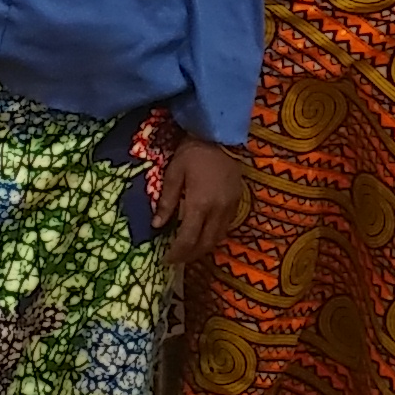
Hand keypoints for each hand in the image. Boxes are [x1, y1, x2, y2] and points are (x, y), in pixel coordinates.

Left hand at [165, 141, 249, 259]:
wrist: (219, 135)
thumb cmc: (192, 152)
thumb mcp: (173, 173)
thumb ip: (167, 201)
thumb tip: (157, 225)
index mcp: (200, 204)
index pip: (188, 239)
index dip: (177, 253)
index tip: (166, 259)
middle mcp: (218, 210)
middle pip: (205, 244)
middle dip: (190, 255)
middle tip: (176, 258)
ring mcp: (231, 207)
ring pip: (218, 238)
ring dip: (203, 248)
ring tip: (188, 250)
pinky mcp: (238, 201)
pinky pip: (225, 227)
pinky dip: (213, 236)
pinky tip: (203, 233)